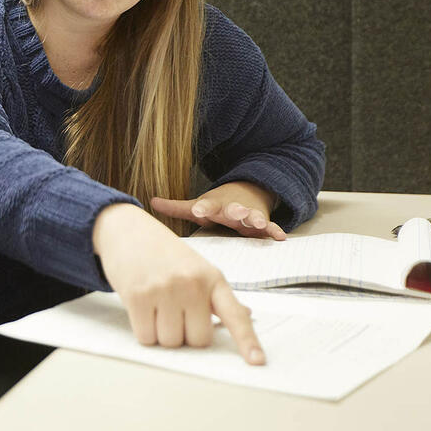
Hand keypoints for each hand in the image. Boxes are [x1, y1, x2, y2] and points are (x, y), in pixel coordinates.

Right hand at [93, 202, 265, 364]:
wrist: (127, 230)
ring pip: (170, 342)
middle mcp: (192, 283)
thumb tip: (246, 316)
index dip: (247, 341)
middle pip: (197, 340)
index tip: (257, 362)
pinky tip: (142, 309)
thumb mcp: (197, 268)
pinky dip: (143, 331)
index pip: (234, 315)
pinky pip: (146, 337)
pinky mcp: (138, 296)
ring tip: (156, 307)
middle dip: (184, 334)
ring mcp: (164, 289)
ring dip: (161, 334)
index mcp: (212, 279)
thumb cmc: (164, 254)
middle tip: (174, 312)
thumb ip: (218, 296)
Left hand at [151, 181, 283, 239]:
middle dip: (234, 211)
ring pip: (252, 217)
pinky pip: (270, 227)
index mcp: (215, 206)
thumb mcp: (199, 204)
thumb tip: (150, 201)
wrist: (247, 193)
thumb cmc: (218, 205)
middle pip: (232, 210)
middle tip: (236, 213)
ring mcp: (248, 215)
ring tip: (257, 221)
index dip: (203, 209)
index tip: (198, 211)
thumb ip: (176, 207)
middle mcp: (232, 209)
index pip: (207, 207)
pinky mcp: (262, 223)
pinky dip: (275, 230)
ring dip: (255, 218)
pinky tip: (280, 236)